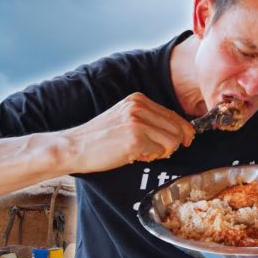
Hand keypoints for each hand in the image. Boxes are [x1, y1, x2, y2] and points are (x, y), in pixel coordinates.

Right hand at [62, 92, 194, 172]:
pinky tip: (135, 155)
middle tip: (156, 152)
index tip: (185, 141)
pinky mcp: (135, 139)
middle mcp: (139, 107)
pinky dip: (151, 157)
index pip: (174, 115)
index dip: (184, 131)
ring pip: (173, 141)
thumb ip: (150, 120)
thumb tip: (182, 133)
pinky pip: (160, 152)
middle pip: (179, 129)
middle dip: (173, 144)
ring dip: (163, 152)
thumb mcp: (126, 119)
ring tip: (144, 152)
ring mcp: (137, 122)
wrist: (72, 148)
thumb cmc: (100, 138)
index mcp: (138, 99)